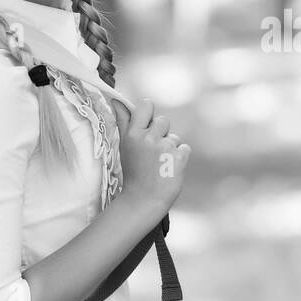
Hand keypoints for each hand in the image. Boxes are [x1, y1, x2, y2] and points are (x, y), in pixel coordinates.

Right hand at [112, 98, 190, 214]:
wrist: (144, 199)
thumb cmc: (134, 171)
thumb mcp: (125, 146)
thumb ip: (124, 122)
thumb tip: (116, 100)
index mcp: (133, 133)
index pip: (146, 105)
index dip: (149, 114)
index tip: (146, 126)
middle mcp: (148, 137)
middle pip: (163, 121)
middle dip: (161, 134)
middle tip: (152, 153)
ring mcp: (164, 147)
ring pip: (174, 137)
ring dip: (170, 148)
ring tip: (159, 164)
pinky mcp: (179, 157)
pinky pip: (184, 148)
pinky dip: (179, 158)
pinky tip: (169, 169)